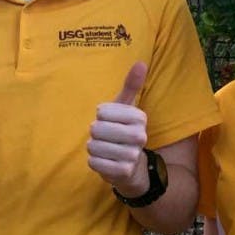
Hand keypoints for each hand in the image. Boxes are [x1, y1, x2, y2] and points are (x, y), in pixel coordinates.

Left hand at [87, 62, 149, 195]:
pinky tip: (104, 161)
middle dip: (95, 133)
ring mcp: (132, 155)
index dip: (100, 116)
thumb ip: (131, 85)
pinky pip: (93, 162)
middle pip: (96, 129)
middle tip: (105, 136)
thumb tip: (141, 62)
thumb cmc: (123, 130)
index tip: (110, 120)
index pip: (102, 111)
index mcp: (139, 117)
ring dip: (93, 148)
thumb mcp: (125, 108)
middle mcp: (139, 135)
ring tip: (105, 148)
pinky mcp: (123, 171)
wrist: (132, 166)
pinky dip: (94, 161)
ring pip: (93, 146)